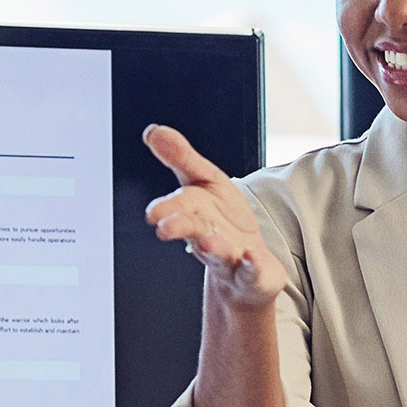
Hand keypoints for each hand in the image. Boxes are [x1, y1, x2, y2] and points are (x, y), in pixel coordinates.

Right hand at [142, 126, 284, 309]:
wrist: (246, 271)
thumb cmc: (223, 222)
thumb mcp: (206, 181)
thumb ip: (182, 158)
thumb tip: (153, 131)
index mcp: (197, 213)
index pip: (181, 205)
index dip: (167, 208)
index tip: (153, 213)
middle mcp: (209, 237)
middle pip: (194, 230)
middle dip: (180, 227)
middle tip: (165, 227)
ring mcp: (231, 258)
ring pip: (219, 254)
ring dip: (213, 247)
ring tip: (209, 241)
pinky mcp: (253, 275)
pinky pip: (253, 273)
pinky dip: (253, 267)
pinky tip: (252, 258)